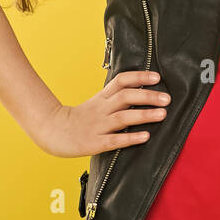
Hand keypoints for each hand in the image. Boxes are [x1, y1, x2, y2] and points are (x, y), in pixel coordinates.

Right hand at [34, 70, 170, 158]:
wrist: (52, 132)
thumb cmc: (79, 118)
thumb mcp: (96, 102)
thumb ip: (115, 97)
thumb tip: (141, 91)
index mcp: (102, 97)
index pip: (121, 81)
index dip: (139, 77)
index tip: (157, 77)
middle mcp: (101, 109)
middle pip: (126, 97)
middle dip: (148, 96)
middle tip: (167, 98)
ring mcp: (98, 126)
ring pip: (123, 117)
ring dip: (144, 115)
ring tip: (162, 114)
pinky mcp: (95, 143)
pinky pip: (114, 140)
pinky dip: (131, 138)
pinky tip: (145, 136)